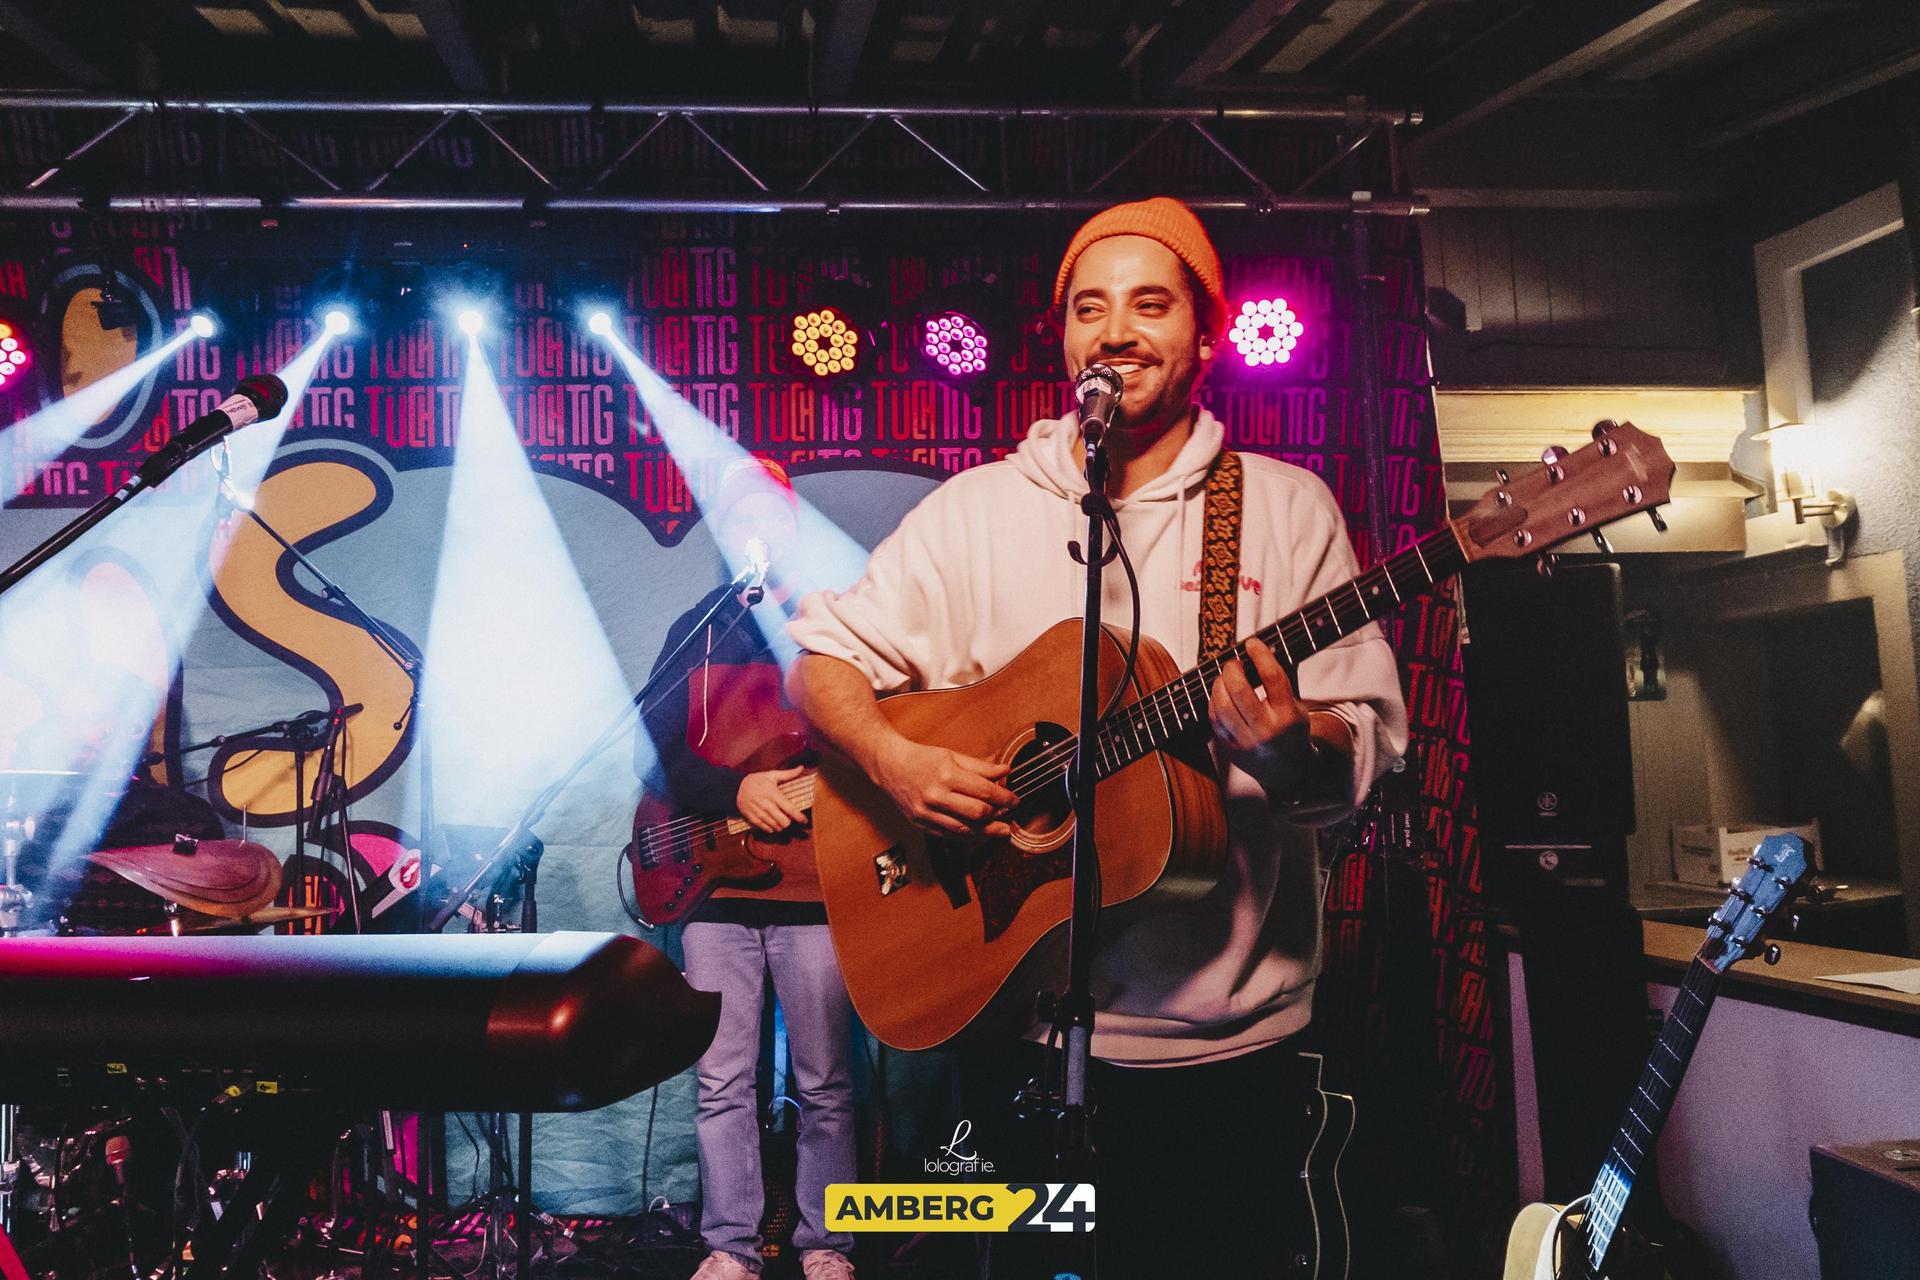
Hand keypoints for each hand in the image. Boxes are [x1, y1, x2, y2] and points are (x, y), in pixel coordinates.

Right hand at [736, 765, 809, 834]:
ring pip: (775, 826)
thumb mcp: (771, 775)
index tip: (804, 821)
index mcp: (773, 794)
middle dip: (789, 822)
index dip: (799, 817)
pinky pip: (765, 828)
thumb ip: (788, 774)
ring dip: (781, 826)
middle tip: (790, 819)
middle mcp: (767, 805)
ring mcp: (759, 812)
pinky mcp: (752, 818)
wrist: (736, 787)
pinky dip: (771, 828)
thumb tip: (801, 767)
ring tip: (782, 822)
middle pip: (783, 821)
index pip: (790, 809)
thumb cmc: (756, 780)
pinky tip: (773, 825)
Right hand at [872, 736, 1016, 838]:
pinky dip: (967, 836)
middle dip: (999, 816)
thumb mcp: (952, 755)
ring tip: (1001, 831)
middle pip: (977, 814)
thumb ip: (981, 767)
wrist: (889, 766)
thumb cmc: (921, 759)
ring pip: (964, 830)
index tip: (1015, 800)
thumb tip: (1006, 771)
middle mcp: (935, 796)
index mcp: (946, 775)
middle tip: (1010, 814)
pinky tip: (979, 833)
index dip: (1005, 798)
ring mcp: (926, 813)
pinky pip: (949, 836)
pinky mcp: (921, 824)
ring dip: (987, 832)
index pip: (984, 792)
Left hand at [1208, 637, 1311, 790]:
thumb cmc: (1291, 729)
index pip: (1272, 677)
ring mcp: (1246, 741)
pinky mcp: (1230, 748)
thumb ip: (1281, 681)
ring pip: (1222, 705)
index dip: (1260, 655)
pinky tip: (1220, 695)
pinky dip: (1214, 701)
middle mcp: (1267, 729)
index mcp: (1288, 715)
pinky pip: (1214, 719)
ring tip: (1225, 677)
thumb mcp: (1296, 706)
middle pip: (1240, 690)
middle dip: (1232, 669)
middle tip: (1233, 662)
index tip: (1252, 643)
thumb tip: (1263, 648)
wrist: (1288, 771)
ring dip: (1219, 684)